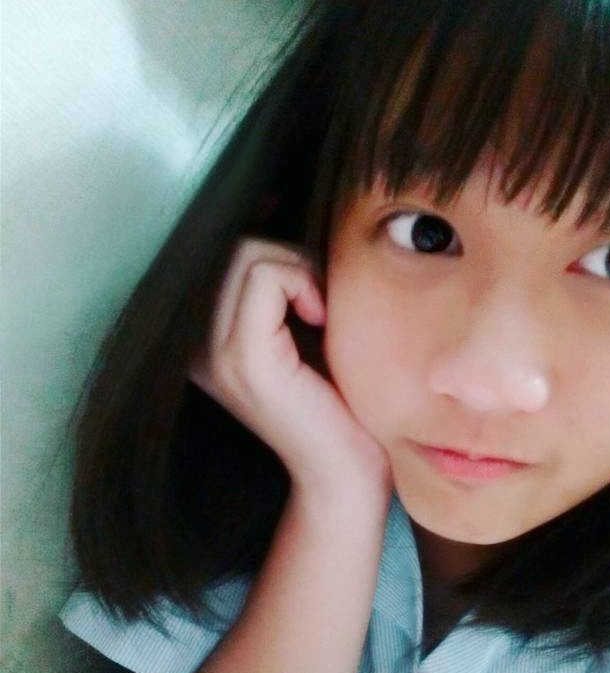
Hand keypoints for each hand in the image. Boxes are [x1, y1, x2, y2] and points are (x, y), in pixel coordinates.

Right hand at [189, 238, 390, 500]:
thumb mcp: (302, 324)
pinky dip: (301, 281)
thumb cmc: (338, 399)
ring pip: (246, 254)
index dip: (273, 250)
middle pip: (232, 246)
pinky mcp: (244, 359)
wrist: (348, 471)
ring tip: (319, 311)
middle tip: (320, 300)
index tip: (309, 289)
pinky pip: (263, 277)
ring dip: (297, 268)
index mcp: (203, 337)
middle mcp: (195, 344)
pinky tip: (320, 318)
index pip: (222, 252)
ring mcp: (212, 352)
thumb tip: (273, 199)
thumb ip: (282, 276)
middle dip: (288, 257)